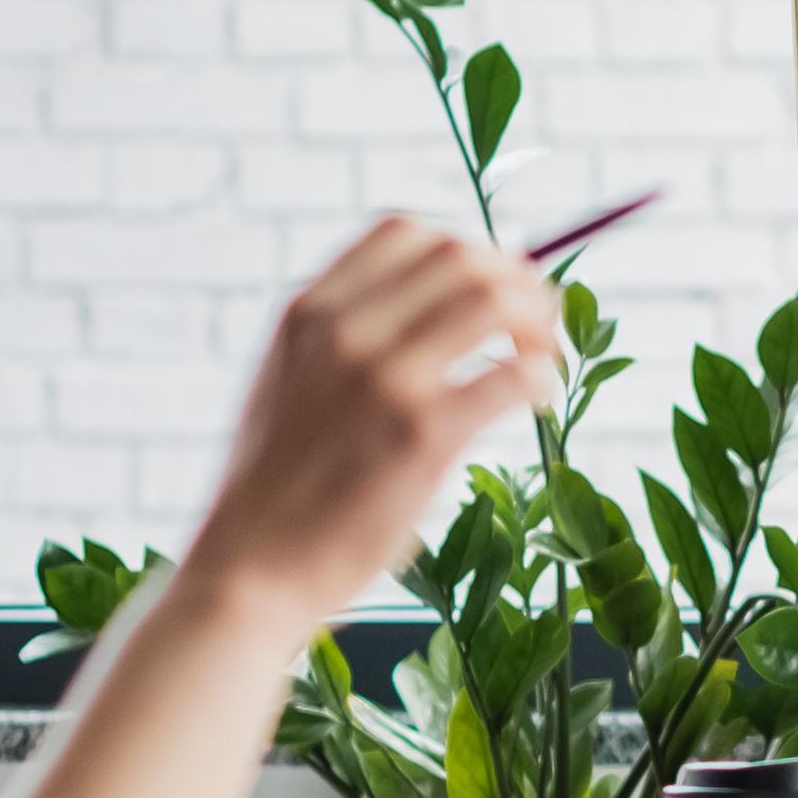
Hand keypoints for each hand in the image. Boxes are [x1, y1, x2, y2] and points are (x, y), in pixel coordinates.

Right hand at [177, 216, 559, 622]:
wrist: (251, 567)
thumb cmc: (279, 486)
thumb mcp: (289, 382)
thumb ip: (342, 338)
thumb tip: (433, 307)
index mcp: (308, 311)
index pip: (406, 230)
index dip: (468, 248)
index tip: (493, 285)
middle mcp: (344, 330)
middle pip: (462, 256)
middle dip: (517, 280)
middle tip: (540, 323)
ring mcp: (383, 378)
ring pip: (494, 299)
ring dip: (538, 323)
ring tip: (546, 358)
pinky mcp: (422, 433)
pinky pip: (513, 373)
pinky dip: (542, 375)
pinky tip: (539, 398)